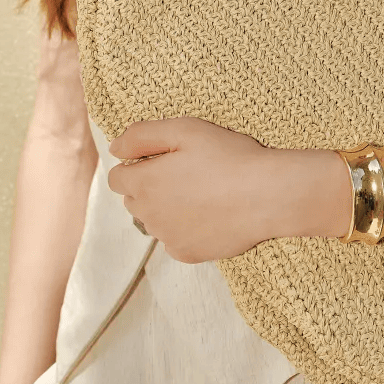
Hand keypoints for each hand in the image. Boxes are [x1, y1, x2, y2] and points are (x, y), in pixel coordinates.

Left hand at [106, 116, 346, 261]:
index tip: (164, 159)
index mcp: (143, 183)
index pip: (117, 178)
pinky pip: (174, 240)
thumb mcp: (183, 130)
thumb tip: (115, 148)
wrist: (268, 195)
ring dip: (167, 208)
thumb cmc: (228, 157)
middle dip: (151, 187)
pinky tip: (209, 214)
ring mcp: (167, 238)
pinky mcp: (187, 254)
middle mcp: (148, 216)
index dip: (138, 165)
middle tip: (187, 173)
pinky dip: (185, 229)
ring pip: (154, 221)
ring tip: (202, 192)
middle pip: (134, 200)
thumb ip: (141, 135)